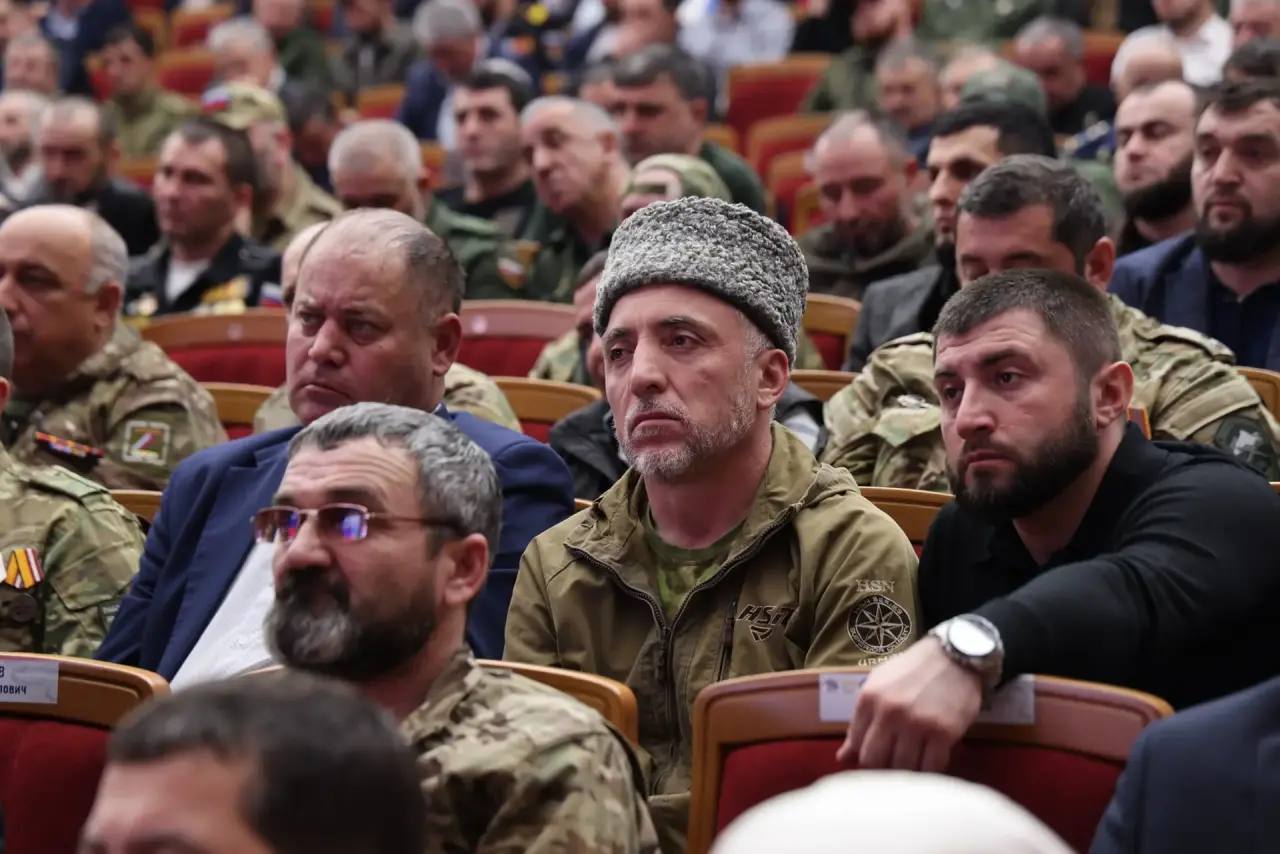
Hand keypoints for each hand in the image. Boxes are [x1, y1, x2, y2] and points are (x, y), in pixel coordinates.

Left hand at [836, 637, 982, 771]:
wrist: (954, 657)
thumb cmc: (912, 671)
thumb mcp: (878, 685)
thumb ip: (860, 721)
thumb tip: (843, 757)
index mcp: (869, 699)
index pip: (856, 744)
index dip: (862, 758)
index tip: (873, 760)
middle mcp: (890, 712)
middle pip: (875, 761)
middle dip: (881, 769)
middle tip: (891, 767)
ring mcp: (918, 723)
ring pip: (902, 768)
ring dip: (905, 772)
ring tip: (910, 765)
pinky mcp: (944, 733)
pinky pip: (931, 767)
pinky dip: (928, 772)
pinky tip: (928, 764)